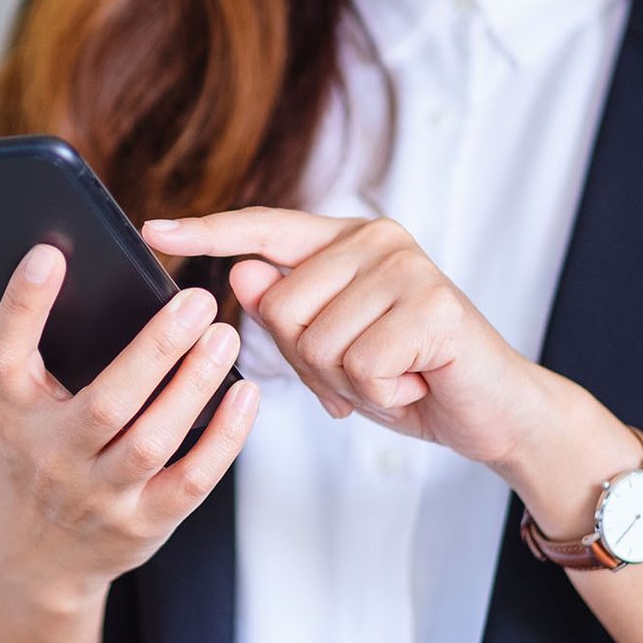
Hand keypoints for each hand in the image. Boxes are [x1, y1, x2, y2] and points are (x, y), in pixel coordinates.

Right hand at [0, 244, 259, 607]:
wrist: (40, 560)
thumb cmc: (24, 462)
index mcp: (12, 413)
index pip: (6, 353)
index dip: (23, 304)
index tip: (50, 253)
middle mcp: (53, 455)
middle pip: (106, 401)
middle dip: (154, 349)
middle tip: (195, 299)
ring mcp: (100, 493)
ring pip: (152, 440)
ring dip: (193, 387)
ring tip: (224, 335)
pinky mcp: (144, 522)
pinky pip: (190, 480)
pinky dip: (224, 439)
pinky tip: (245, 395)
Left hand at [142, 208, 568, 466]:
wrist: (490, 412)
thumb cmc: (407, 378)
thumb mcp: (331, 349)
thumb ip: (288, 312)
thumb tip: (244, 272)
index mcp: (345, 242)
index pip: (263, 229)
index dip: (207, 231)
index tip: (152, 230)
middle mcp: (375, 240)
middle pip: (281, 308)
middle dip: (311, 363)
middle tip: (364, 371)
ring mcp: (407, 268)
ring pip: (317, 342)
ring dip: (348, 383)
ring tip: (393, 376)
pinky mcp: (433, 306)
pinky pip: (361, 367)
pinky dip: (380, 395)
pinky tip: (414, 383)